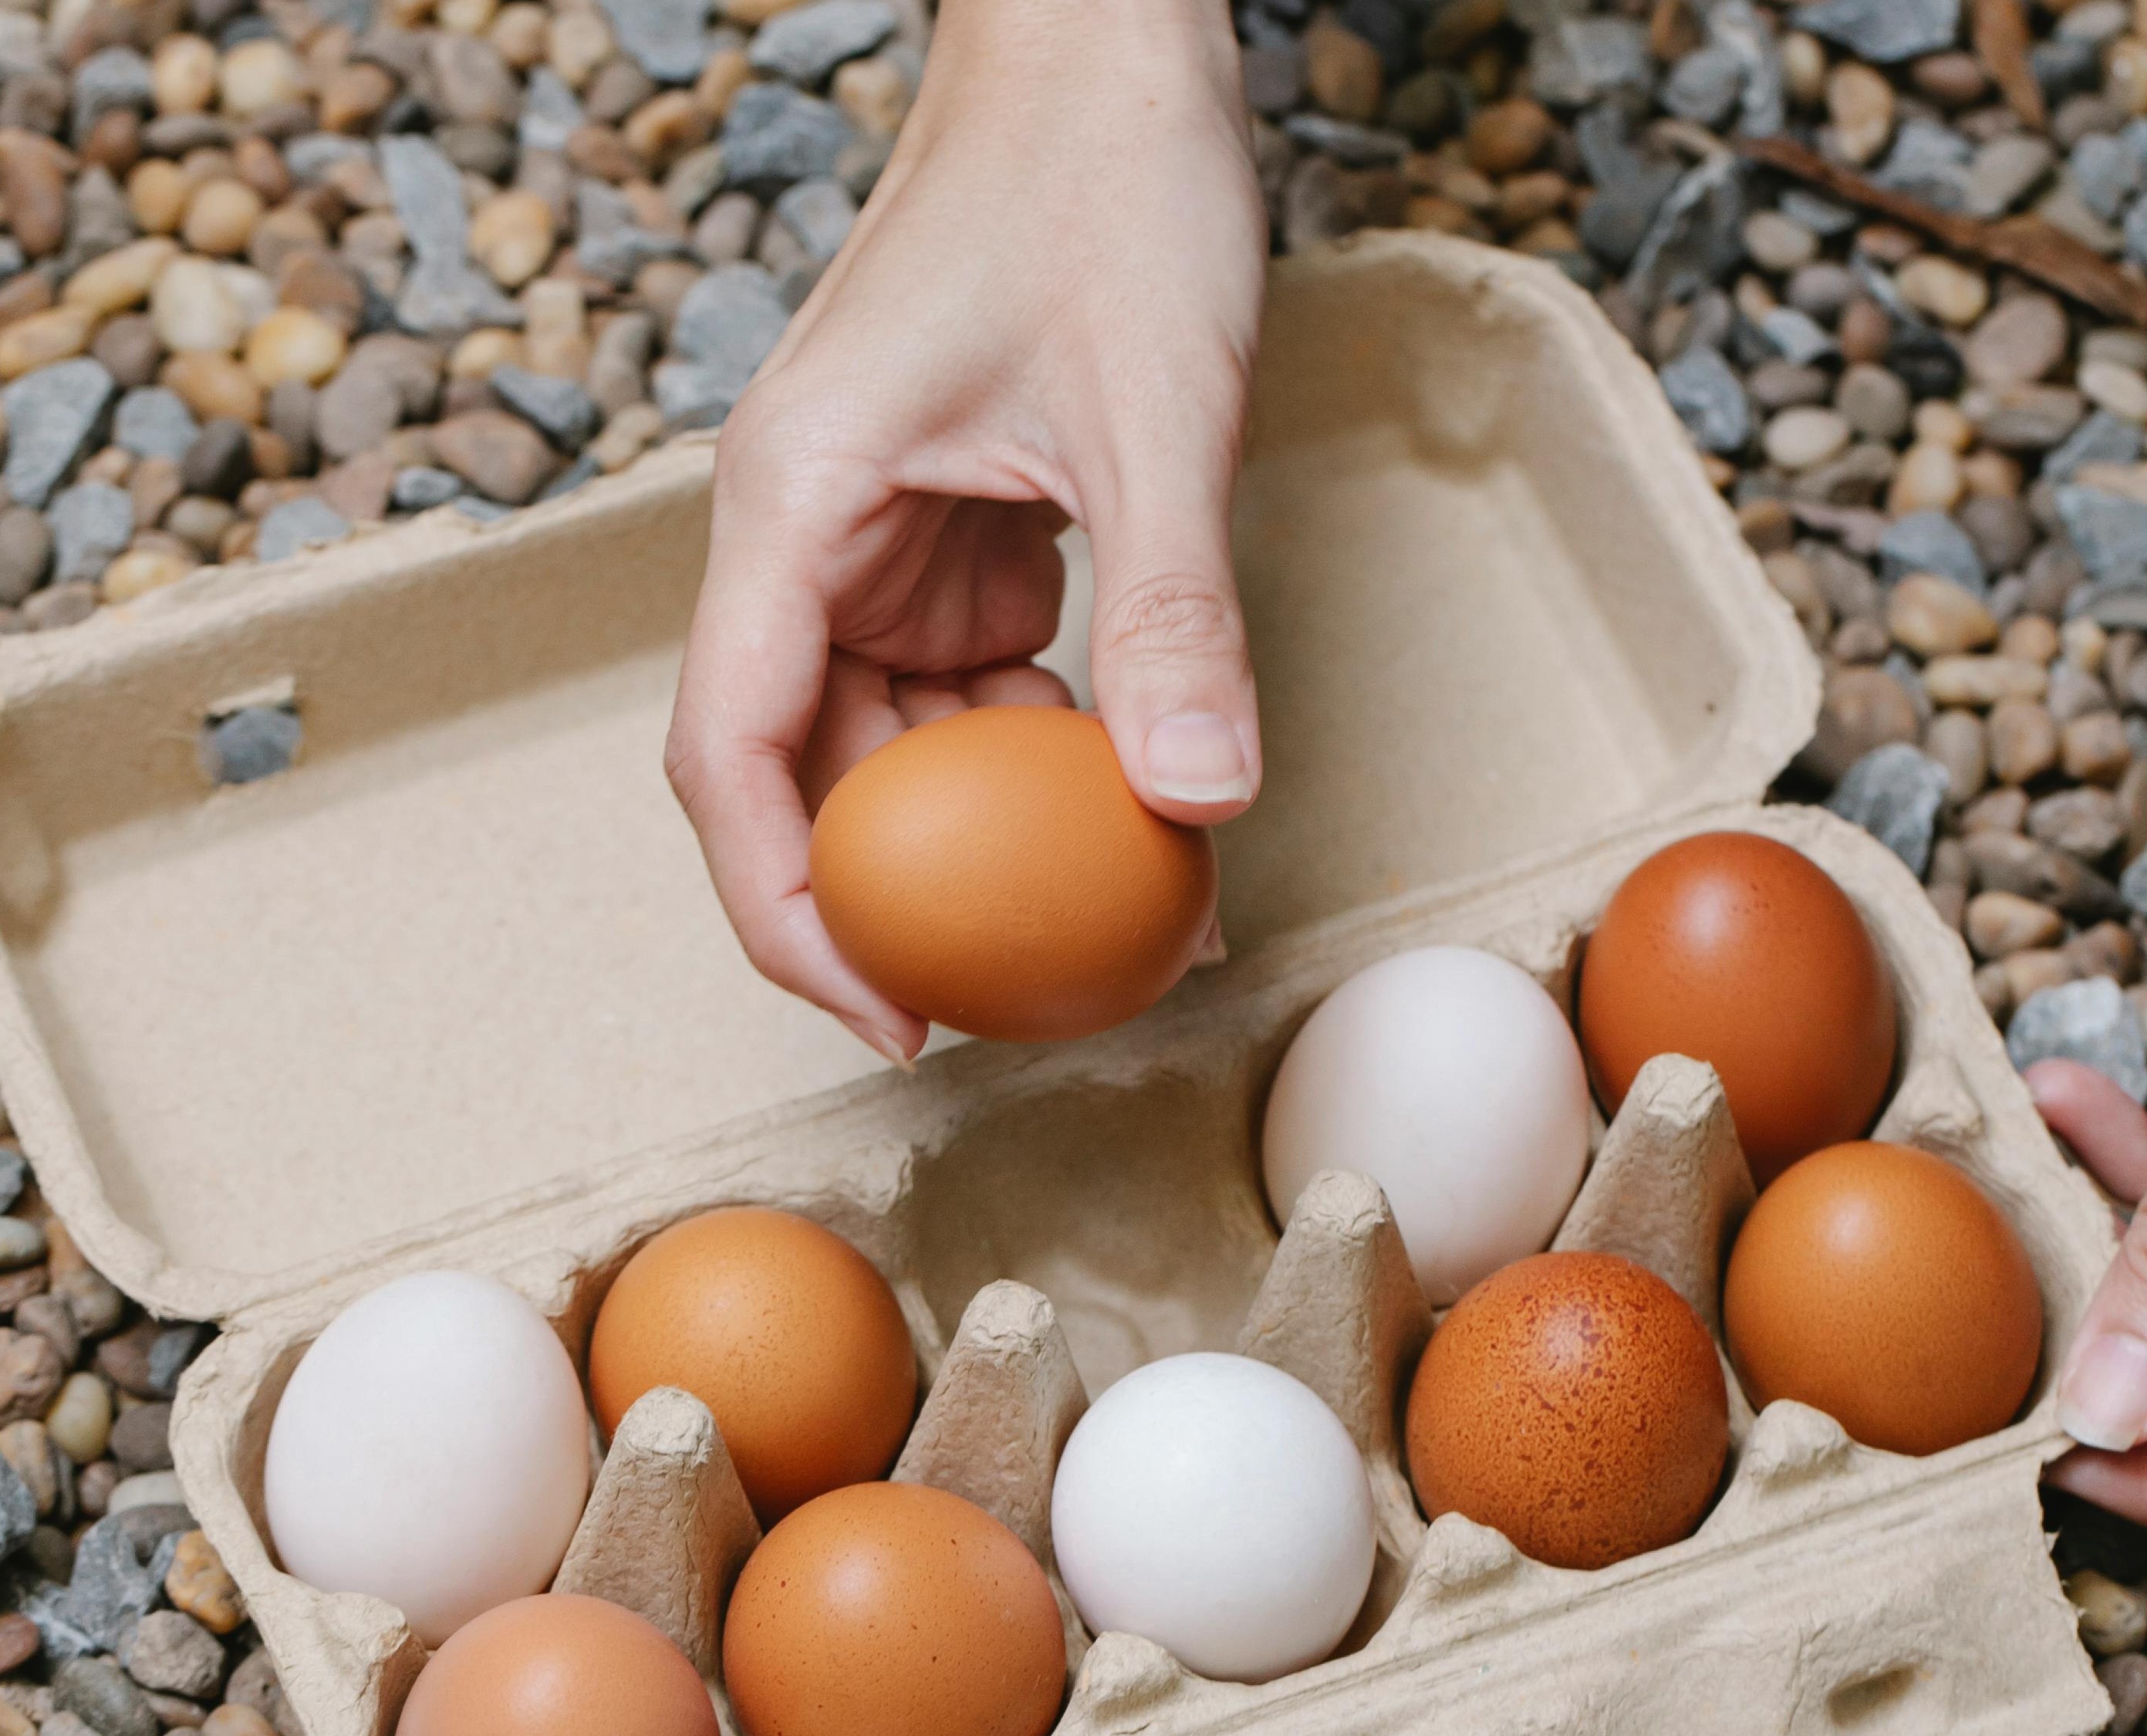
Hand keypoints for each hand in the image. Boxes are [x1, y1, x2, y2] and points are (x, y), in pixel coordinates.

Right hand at [663, 0, 1266, 1061]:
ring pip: (886, 733)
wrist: (1104, 58)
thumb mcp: (1154, 413)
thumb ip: (1170, 610)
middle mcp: (804, 532)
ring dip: (978, 824)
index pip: (731, 750)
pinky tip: (1121, 783)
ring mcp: (872, 535)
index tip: (885, 1011)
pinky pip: (958, 681)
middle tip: (1015, 994)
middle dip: (896, 891)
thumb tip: (1197, 804)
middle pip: (798, 764)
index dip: (786, 908)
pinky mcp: (943, 531)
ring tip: (1101, 902)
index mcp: (794, 503)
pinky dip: (1029, 749)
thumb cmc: (1102, 188)